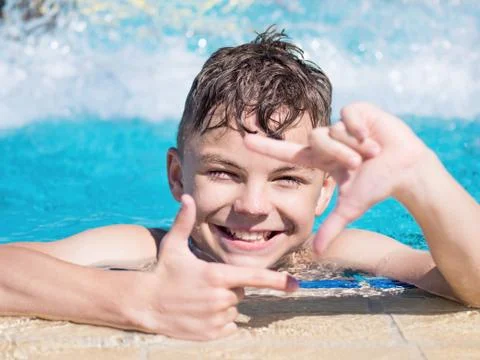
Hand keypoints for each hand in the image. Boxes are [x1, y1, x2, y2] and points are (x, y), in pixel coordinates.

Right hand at [127, 195, 297, 340]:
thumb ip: (183, 222)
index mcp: (216, 275)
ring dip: (223, 305)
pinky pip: (229, 326)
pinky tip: (201, 313)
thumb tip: (187, 198)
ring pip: (234, 310)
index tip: (295, 285)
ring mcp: (216, 318)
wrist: (145, 304)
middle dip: (229, 288)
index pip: (255, 277)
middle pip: (241, 292)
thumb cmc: (162, 272)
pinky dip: (220, 321)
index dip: (277, 281)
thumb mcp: (172, 245)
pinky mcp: (211, 334)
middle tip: (205, 284)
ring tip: (199, 299)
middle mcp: (220, 298)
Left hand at [244, 102, 429, 253]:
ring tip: (373, 152)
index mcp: (320, 160)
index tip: (244, 139)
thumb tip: (317, 253)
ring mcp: (340, 125)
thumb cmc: (378, 186)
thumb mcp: (350, 207)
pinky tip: (374, 136)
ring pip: (333, 130)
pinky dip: (361, 129)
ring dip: (355, 146)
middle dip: (339, 154)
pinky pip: (347, 116)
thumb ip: (332, 227)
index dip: (266, 147)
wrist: (405, 169)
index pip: (287, 153)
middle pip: (316, 139)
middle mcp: (327, 141)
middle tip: (359, 163)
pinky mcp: (357, 111)